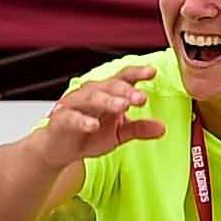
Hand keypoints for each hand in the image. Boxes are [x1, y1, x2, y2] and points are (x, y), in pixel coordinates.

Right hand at [45, 68, 166, 162]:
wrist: (58, 149)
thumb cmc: (87, 135)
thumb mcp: (117, 134)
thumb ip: (138, 129)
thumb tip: (162, 128)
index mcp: (107, 94)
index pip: (123, 78)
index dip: (137, 72)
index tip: (152, 71)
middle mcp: (91, 94)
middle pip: (109, 86)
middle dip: (126, 90)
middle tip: (141, 98)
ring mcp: (74, 105)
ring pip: (91, 97)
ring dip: (107, 101)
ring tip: (122, 106)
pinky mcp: (61, 120)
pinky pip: (71, 117)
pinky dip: (82, 120)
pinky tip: (93, 125)